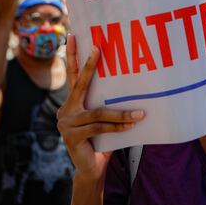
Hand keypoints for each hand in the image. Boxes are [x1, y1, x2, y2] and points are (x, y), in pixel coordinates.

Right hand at [56, 35, 144, 181]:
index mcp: (73, 103)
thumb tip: (131, 87)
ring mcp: (65, 123)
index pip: (73, 76)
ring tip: (140, 114)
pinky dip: (117, 127)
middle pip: (79, 84)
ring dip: (121, 114)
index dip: (73, 56)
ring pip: (98, 113)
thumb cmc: (101, 141)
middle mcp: (65, 110)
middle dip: (89, 65)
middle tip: (99, 48)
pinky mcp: (71, 137)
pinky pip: (99, 128)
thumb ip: (107, 106)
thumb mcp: (103, 120)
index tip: (75, 36)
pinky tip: (131, 127)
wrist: (91, 169)